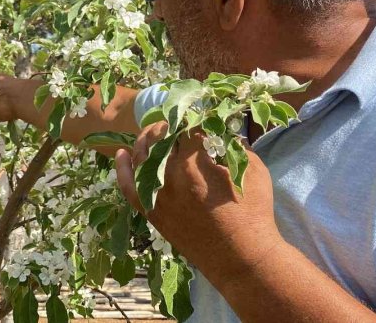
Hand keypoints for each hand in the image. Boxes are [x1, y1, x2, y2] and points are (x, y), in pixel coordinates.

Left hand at [114, 121, 284, 290]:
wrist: (241, 258)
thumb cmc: (254, 213)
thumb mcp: (253, 170)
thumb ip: (234, 145)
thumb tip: (220, 129)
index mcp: (196, 162)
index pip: (185, 127)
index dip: (191, 118)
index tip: (195, 117)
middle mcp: (171, 176)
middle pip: (160, 138)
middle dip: (167, 125)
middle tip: (175, 122)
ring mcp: (158, 195)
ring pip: (142, 156)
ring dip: (146, 139)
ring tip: (153, 132)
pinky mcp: (152, 212)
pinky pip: (128, 187)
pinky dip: (122, 169)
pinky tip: (121, 154)